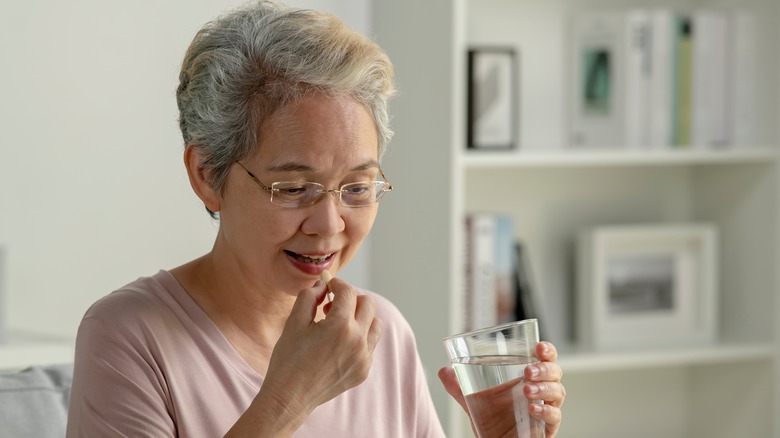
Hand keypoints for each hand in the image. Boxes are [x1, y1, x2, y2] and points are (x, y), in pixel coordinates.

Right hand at [258, 277, 383, 421]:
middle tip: (332, 305)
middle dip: (351, 299)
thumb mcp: (294, 322)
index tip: (329, 285)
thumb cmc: (289, 358)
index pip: (348, 292)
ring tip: (339, 324)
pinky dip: (359, 338)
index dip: (337, 283)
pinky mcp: (364, 370)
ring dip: (360, 318)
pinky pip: (370, 345)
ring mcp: (364, 357)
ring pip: (375, 324)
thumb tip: (323, 285)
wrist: (289, 397)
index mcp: (340, 325)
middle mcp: (358, 340)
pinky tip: (338, 345)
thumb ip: (309, 296)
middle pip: (368, 304)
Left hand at [438, 341, 564, 437]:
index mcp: (528, 378)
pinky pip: (555, 418)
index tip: (539, 346)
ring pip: (558, 392)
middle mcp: (541, 391)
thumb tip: (443, 370)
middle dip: (545, 368)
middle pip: (555, 372)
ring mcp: (545, 409)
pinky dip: (546, 412)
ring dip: (544, 388)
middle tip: (528, 371)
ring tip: (527, 389)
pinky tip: (532, 409)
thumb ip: (458, 386)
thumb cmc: (491, 419)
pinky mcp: (546, 429)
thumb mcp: (472, 400)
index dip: (547, 350)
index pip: (545, 358)